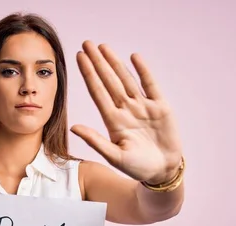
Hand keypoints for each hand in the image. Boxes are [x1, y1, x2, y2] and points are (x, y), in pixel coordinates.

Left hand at [71, 41, 182, 183]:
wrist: (162, 172)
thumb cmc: (137, 167)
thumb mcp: (114, 156)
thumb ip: (95, 140)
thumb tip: (73, 127)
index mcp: (113, 120)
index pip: (97, 92)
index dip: (88, 75)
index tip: (78, 58)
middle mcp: (125, 110)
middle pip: (109, 81)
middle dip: (98, 63)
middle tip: (86, 44)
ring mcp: (142, 107)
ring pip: (126, 79)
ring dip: (115, 63)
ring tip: (104, 47)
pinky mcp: (160, 107)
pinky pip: (150, 85)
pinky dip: (143, 71)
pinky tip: (134, 57)